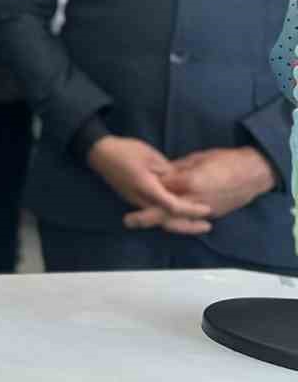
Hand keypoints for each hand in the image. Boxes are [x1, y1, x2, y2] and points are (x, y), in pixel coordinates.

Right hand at [86, 136, 213, 233]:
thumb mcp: (151, 157)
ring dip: (180, 223)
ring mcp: (136, 201)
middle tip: (207, 226)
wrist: (100, 153)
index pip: (173, 205)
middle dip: (188, 226)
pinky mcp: (134, 199)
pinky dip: (170, 216)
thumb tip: (182, 184)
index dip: (192, 209)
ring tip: (198, 223)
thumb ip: (168, 173)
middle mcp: (141, 200)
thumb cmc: (126, 151)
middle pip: (168, 220)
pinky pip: (155, 213)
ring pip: (161, 219)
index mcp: (147, 188)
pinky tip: (180, 213)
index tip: (208, 209)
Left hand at [123, 147, 278, 230]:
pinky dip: (178, 221)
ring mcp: (204, 209)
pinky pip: (190, 220)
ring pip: (177, 219)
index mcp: (188, 182)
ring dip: (159, 221)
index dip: (149, 187)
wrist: (253, 172)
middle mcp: (194, 199)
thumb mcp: (197, 159)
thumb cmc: (226, 160)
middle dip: (145, 217)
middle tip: (127, 220)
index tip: (134, 185)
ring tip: (140, 223)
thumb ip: (178, 168)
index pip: (162, 188)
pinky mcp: (212, 214)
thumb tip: (163, 173)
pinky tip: (165, 221)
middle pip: (165, 211)